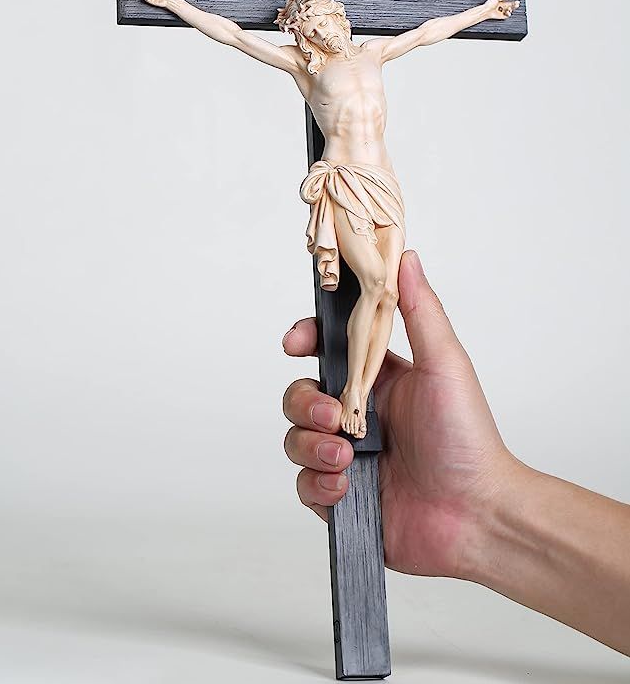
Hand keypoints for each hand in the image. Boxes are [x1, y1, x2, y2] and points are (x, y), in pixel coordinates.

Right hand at [281, 250, 520, 578]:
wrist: (477, 515)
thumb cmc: (467, 437)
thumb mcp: (445, 363)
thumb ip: (420, 310)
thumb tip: (405, 256)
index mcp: (379, 380)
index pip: (327, 349)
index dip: (305, 341)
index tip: (297, 343)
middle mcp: (358, 416)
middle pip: (301, 395)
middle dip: (307, 403)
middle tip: (335, 418)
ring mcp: (347, 457)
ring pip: (295, 439)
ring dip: (311, 445)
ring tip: (347, 459)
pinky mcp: (342, 498)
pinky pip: (304, 484)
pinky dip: (319, 483)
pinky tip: (348, 487)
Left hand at [482, 0, 519, 18]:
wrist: (485, 11)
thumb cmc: (489, 4)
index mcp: (501, 2)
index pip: (509, 2)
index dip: (514, 2)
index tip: (517, 2)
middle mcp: (502, 7)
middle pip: (510, 6)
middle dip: (514, 6)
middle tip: (517, 5)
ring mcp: (502, 12)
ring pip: (509, 11)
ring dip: (511, 10)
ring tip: (509, 9)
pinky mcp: (501, 16)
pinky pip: (506, 16)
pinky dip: (508, 14)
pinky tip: (508, 12)